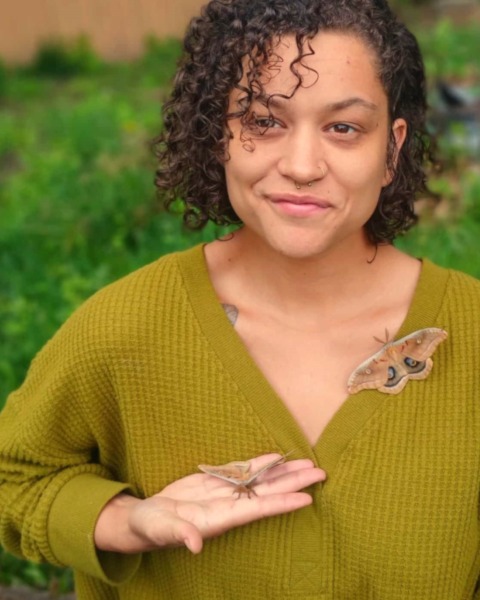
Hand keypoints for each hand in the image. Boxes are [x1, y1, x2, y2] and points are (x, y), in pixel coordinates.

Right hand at [95, 453, 325, 553]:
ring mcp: (224, 492)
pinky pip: (242, 470)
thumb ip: (180, 535)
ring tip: (307, 463)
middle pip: (268, 493)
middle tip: (321, 473)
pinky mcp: (214, 481)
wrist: (145, 517)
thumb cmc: (151, 527)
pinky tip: (275, 457)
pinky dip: (260, 463)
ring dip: (283, 472)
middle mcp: (228, 505)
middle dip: (294, 483)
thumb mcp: (162, 530)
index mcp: (220, 519)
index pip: (258, 509)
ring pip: (259, 480)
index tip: (307, 498)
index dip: (282, 503)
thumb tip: (194, 545)